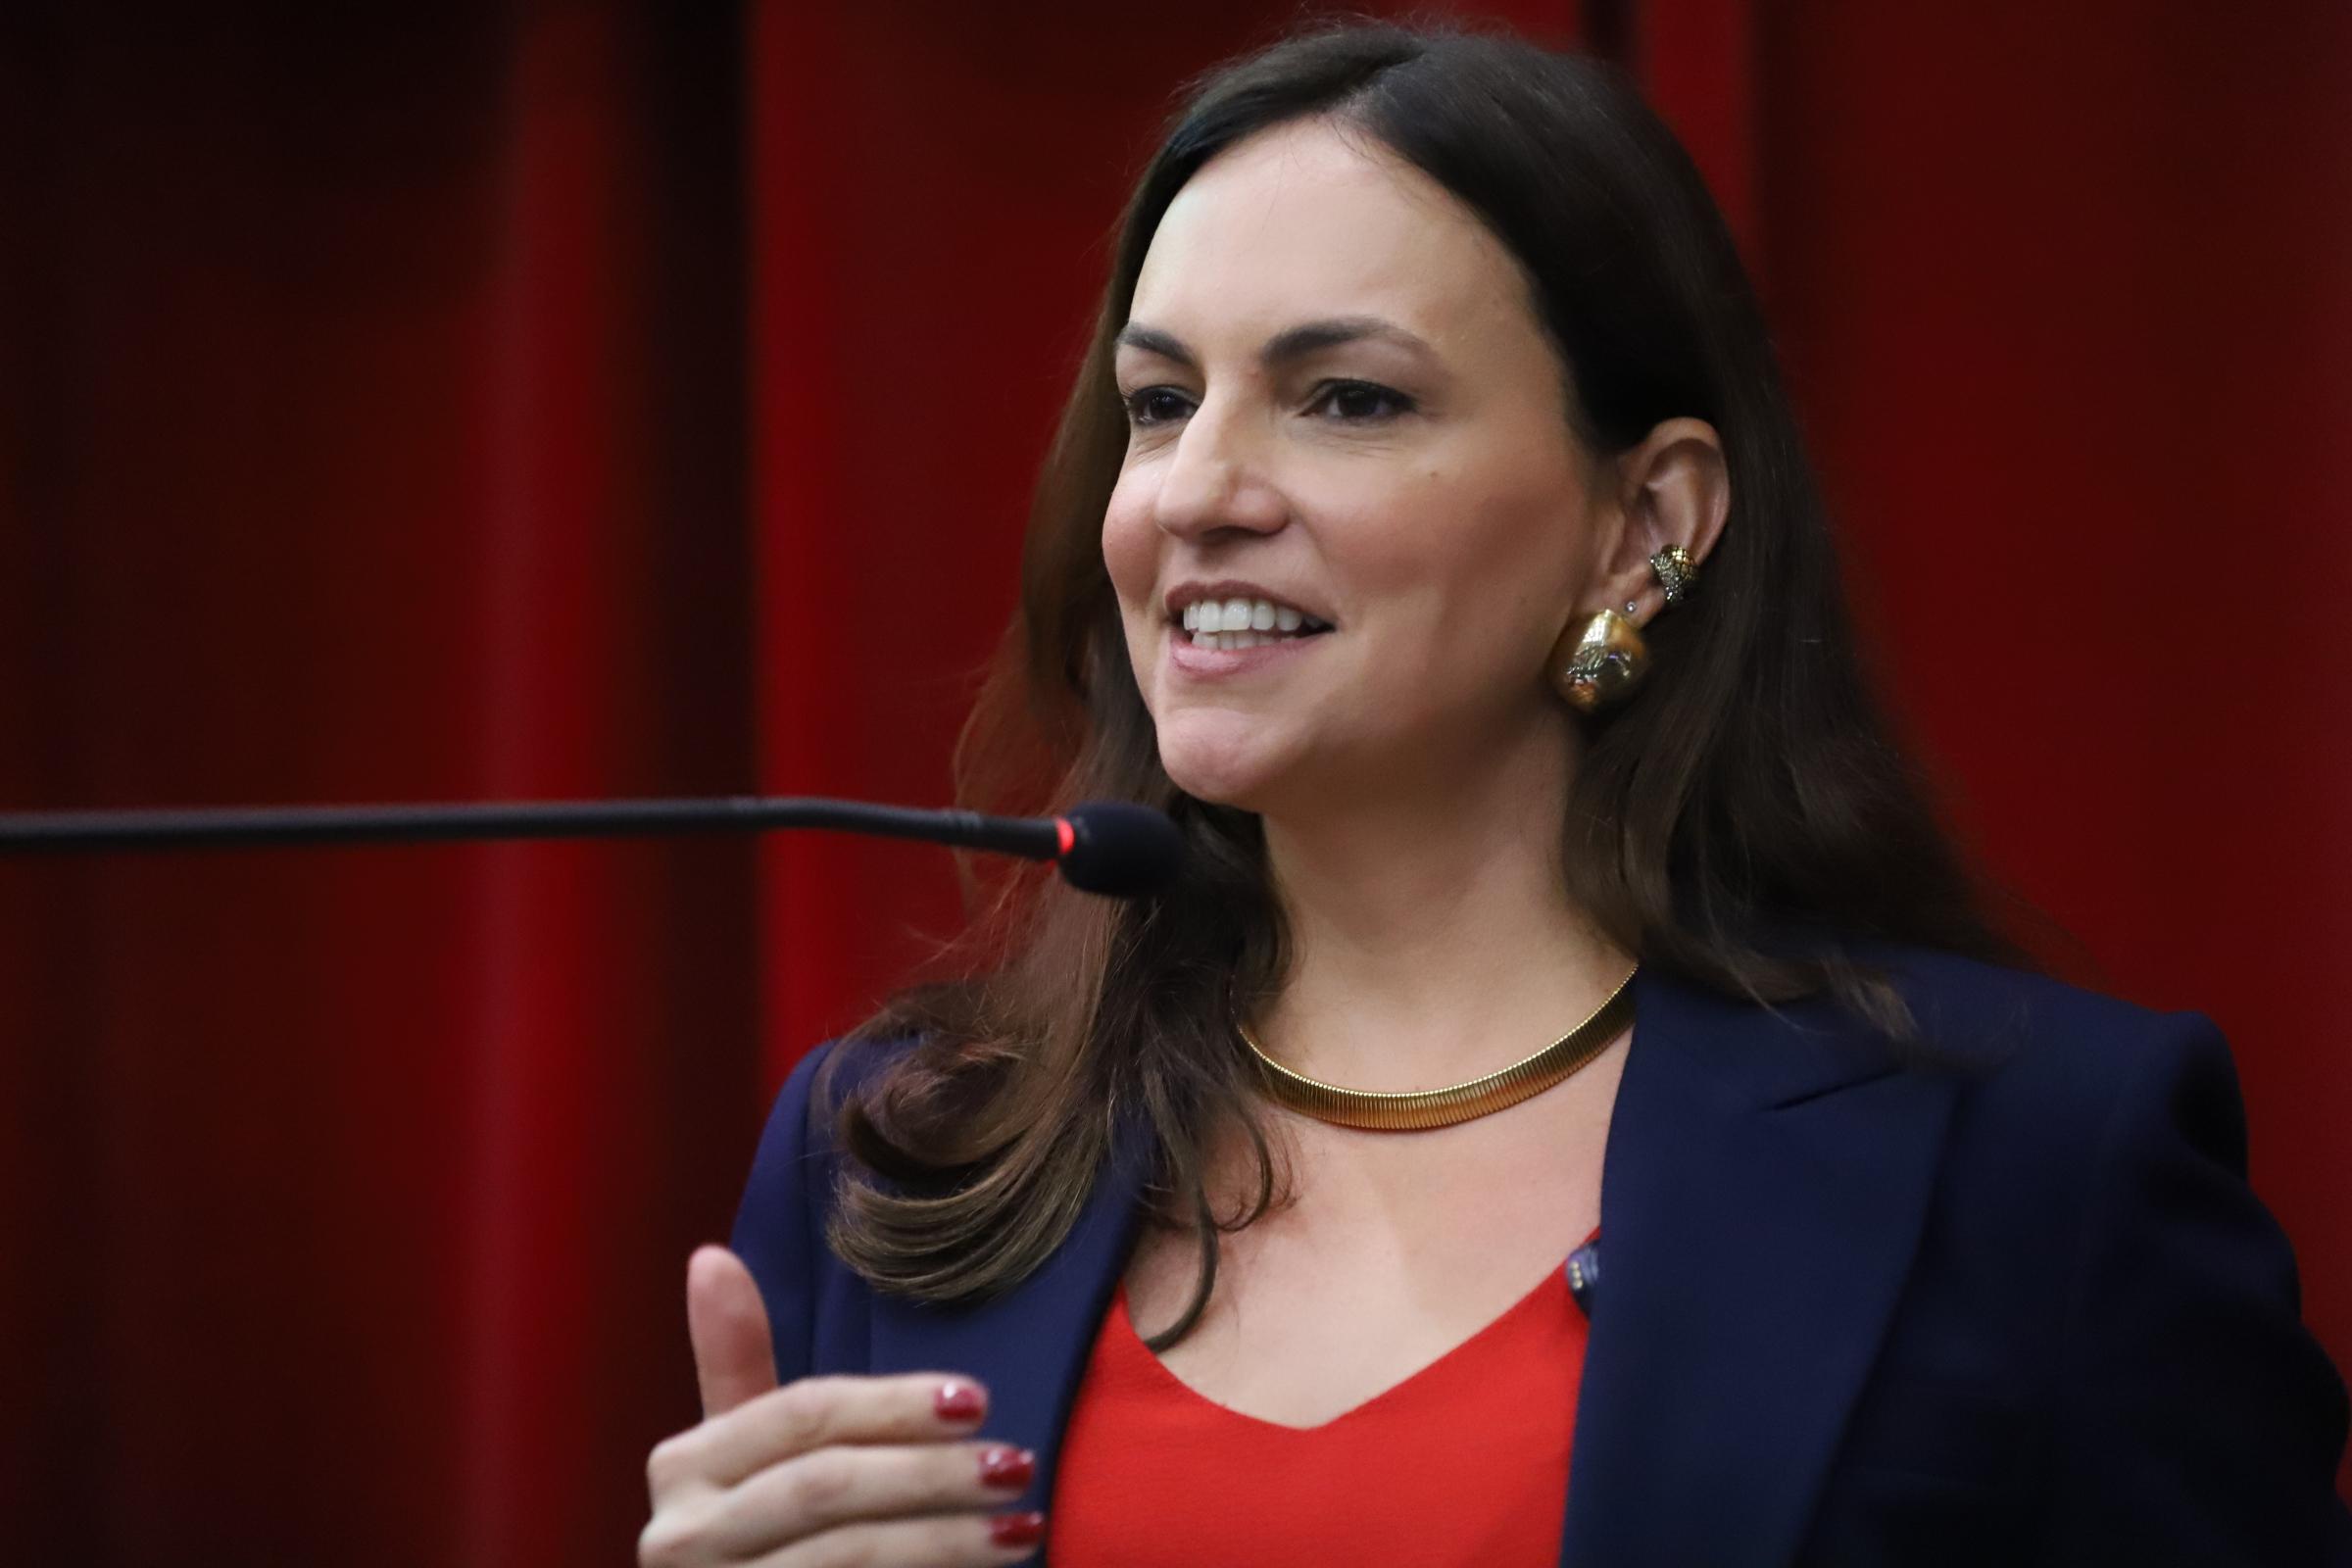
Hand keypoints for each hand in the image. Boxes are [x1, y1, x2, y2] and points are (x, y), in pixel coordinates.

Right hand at [639, 1246, 1044, 1565]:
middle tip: (1018, 1465)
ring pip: (848, 1556)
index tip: (978, 1398)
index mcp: (682, 1467)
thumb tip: (710, 1253)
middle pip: (826, 1486)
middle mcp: (680, 1536)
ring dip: (946, 1540)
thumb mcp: (738, 1452)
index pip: (801, 1416)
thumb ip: (734, 1360)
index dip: (891, 1404)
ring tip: (1023, 1525)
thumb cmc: (746, 1533)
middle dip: (930, 1474)